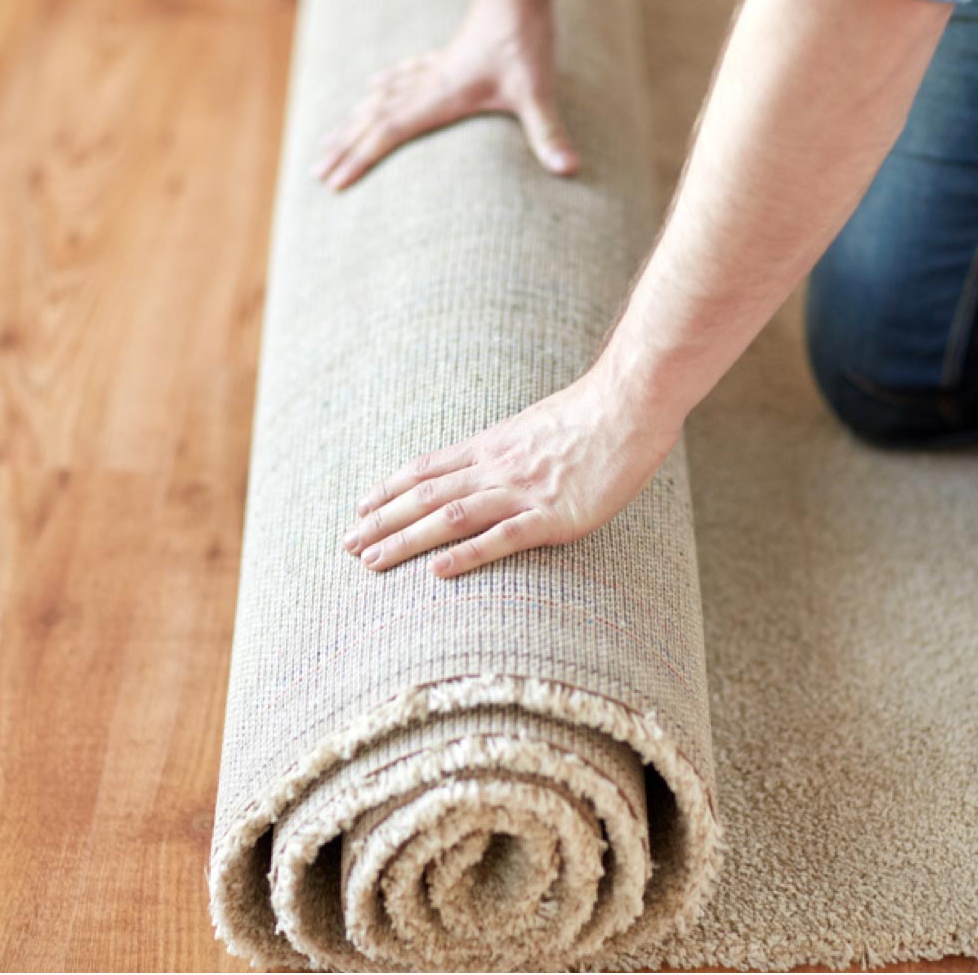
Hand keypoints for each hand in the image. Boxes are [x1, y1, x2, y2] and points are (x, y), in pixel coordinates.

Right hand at [311, 0, 577, 189]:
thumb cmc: (525, 38)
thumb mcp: (539, 90)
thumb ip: (548, 131)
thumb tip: (568, 169)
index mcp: (439, 96)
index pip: (388, 132)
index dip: (359, 158)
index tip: (332, 182)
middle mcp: (428, 83)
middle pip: (373, 118)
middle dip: (344, 146)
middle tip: (315, 171)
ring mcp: (434, 68)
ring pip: (381, 97)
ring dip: (354, 119)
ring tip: (329, 138)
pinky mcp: (447, 56)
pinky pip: (403, 76)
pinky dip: (385, 86)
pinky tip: (375, 85)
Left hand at [341, 370, 677, 576]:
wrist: (630, 405)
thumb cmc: (592, 415)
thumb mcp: (535, 425)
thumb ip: (508, 448)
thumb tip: (488, 462)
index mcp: (492, 446)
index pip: (427, 469)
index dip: (388, 489)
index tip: (359, 506)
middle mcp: (497, 468)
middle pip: (425, 497)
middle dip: (381, 521)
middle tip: (347, 544)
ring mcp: (523, 491)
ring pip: (449, 517)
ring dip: (406, 541)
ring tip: (371, 563)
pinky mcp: (554, 516)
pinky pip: (502, 538)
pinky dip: (467, 555)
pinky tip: (438, 572)